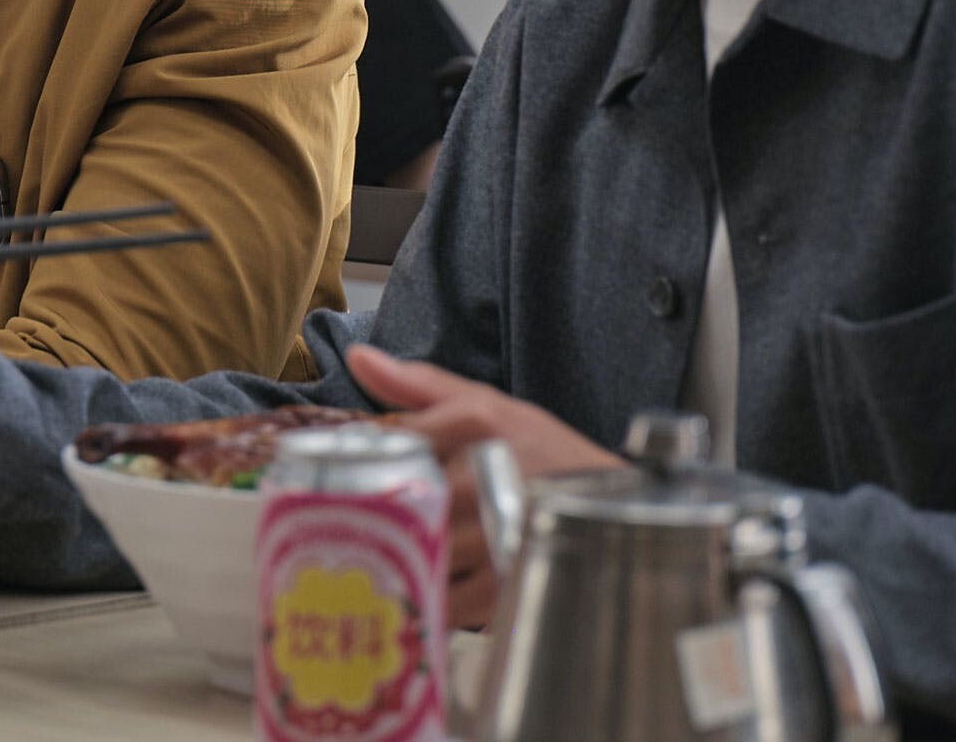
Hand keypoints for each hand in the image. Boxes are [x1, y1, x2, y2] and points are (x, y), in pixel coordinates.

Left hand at [349, 348, 621, 631]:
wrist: (612, 505)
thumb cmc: (542, 451)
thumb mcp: (485, 404)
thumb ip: (418, 383)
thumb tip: (359, 357)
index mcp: (474, 423)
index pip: (389, 441)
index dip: (359, 460)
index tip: (343, 472)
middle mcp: (484, 472)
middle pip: (394, 499)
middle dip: (371, 512)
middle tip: (360, 520)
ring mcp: (496, 531)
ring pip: (415, 550)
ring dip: (396, 556)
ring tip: (391, 551)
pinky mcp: (506, 583)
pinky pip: (442, 598)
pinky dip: (428, 593)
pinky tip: (427, 581)